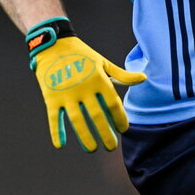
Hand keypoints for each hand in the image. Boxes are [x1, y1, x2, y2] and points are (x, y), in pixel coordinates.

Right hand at [27, 18, 145, 151]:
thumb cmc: (82, 56)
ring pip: (77, 120)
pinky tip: (60, 145)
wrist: (54, 45)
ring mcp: (66, 94)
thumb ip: (122, 74)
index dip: (120, 118)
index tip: (124, 129)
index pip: (113, 104)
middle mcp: (83, 88)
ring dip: (85, 137)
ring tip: (92, 149)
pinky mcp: (51, 97)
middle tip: (111, 147)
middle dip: (105, 133)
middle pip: (97, 116)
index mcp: (99, 79)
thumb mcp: (103, 63)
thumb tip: (144, 78)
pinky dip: (56, 131)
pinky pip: (54, 118)